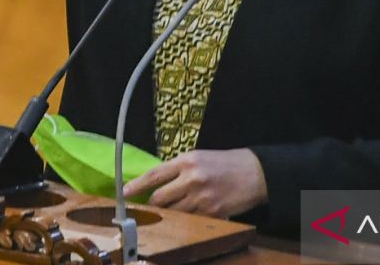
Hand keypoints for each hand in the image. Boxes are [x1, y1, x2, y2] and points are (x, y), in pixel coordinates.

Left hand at [121, 149, 267, 218]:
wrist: (255, 173)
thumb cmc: (225, 163)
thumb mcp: (199, 157)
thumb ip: (178, 169)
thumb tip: (155, 184)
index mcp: (187, 161)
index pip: (154, 175)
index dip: (136, 186)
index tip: (124, 193)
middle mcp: (192, 179)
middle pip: (160, 198)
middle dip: (151, 205)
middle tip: (146, 207)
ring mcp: (202, 198)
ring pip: (173, 213)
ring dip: (167, 215)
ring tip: (167, 213)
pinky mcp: (211, 213)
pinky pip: (190, 221)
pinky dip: (185, 221)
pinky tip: (186, 218)